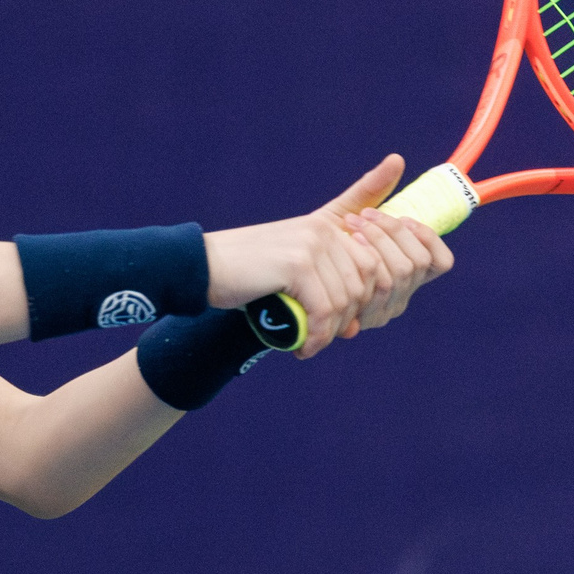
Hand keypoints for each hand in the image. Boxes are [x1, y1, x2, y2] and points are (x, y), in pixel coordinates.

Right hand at [203, 155, 454, 356]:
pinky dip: (317, 336)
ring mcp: (312, 245)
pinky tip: (302, 347)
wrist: (201, 268)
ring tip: (308, 345)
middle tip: (321, 338)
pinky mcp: (297, 264)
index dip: (359, 303)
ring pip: (346, 300)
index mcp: (327, 226)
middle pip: (365, 284)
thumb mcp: (290, 273)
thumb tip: (354, 330)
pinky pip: (325, 310)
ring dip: (330, 332)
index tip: (337, 326)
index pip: (371, 267)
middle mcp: (324, 230)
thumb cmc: (245, 276)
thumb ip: (324, 290)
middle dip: (348, 318)